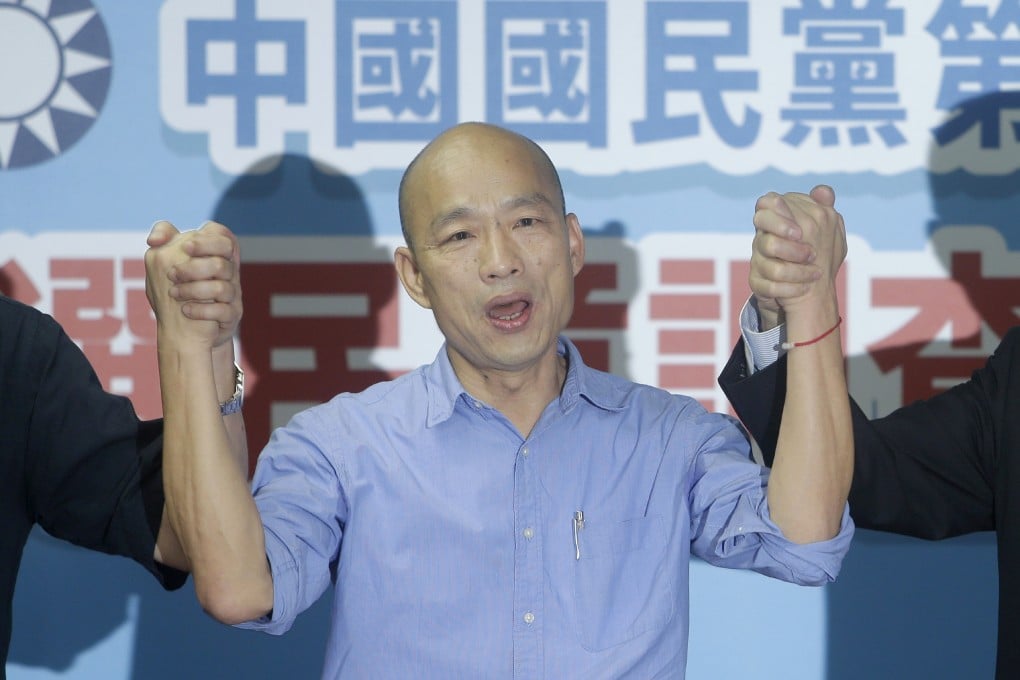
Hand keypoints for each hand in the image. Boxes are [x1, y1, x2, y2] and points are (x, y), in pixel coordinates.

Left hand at [145, 221, 241, 349]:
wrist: (188, 332)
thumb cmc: (178, 294)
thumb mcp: (168, 266)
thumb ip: (163, 245)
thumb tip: (152, 241)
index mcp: (214, 254)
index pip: (220, 233)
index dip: (205, 239)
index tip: (184, 247)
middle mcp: (228, 270)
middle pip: (226, 257)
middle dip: (198, 263)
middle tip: (172, 274)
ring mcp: (233, 293)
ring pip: (222, 285)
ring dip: (193, 289)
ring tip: (173, 293)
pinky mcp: (233, 315)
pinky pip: (223, 310)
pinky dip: (201, 310)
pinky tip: (185, 310)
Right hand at [749, 185, 846, 327]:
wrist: (805, 288)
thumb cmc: (813, 252)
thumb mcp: (823, 227)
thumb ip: (822, 207)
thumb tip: (823, 191)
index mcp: (776, 220)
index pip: (765, 205)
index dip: (779, 216)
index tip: (800, 232)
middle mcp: (762, 238)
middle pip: (764, 238)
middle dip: (789, 246)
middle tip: (810, 253)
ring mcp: (757, 261)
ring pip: (769, 265)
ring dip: (796, 271)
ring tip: (816, 272)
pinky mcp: (757, 283)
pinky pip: (769, 286)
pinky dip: (791, 288)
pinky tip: (806, 286)